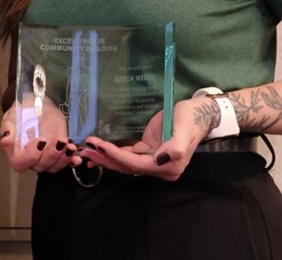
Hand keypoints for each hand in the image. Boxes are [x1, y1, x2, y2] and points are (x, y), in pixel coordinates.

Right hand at [0, 98, 78, 173]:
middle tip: (59, 142)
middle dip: (51, 155)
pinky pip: (65, 162)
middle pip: (40, 166)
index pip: (20, 164)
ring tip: (69, 146)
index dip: (29, 157)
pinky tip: (74, 151)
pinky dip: (72, 160)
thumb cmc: (22, 111)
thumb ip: (8, 128)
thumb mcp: (12, 116)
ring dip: (63, 158)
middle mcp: (31, 159)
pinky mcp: (59, 153)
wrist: (37, 105)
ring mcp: (46, 157)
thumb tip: (5, 139)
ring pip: (53, 167)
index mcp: (16, 152)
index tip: (39, 142)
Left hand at [77, 102, 208, 181]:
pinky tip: (98, 150)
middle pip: (127, 167)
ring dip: (105, 158)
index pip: (137, 165)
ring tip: (85, 152)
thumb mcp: (185, 129)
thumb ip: (176, 147)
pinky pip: (127, 156)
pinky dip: (112, 153)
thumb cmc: (191, 119)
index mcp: (168, 166)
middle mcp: (159, 168)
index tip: (100, 146)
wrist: (197, 114)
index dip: (117, 156)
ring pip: (125, 163)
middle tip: (84, 152)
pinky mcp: (147, 151)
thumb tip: (160, 159)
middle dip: (105, 159)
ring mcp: (152, 160)